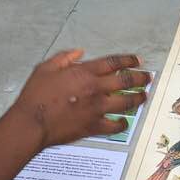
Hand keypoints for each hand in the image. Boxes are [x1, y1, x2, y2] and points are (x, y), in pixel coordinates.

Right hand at [11, 49, 150, 149]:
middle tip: (147, 78)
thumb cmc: (35, 95)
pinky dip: (122, 124)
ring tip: (144, 96)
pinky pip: (114, 126)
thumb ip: (64, 58)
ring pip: (126, 103)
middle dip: (140, 78)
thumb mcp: (45, 68)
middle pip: (126, 81)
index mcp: (84, 72)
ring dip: (138, 99)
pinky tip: (124, 122)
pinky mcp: (93, 126)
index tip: (137, 61)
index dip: (128, 60)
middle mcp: (95, 89)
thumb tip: (79, 52)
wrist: (32, 123)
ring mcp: (97, 109)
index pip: (113, 63)